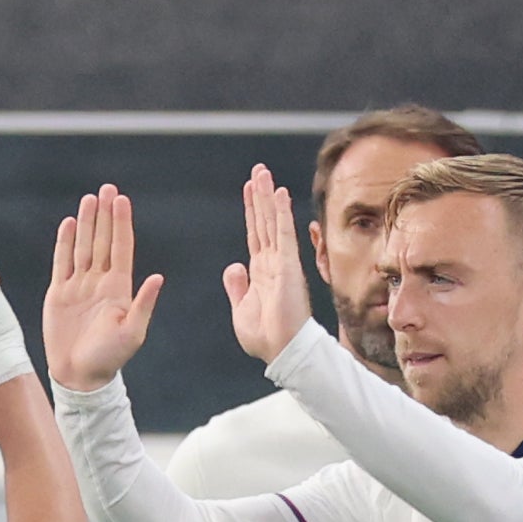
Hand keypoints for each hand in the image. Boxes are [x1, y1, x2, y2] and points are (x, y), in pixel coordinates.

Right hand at [41, 185, 161, 392]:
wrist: (80, 375)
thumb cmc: (110, 358)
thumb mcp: (132, 332)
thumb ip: (144, 304)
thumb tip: (158, 277)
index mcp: (119, 289)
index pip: (120, 248)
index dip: (121, 224)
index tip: (122, 200)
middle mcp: (100, 283)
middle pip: (102, 241)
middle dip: (104, 215)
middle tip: (107, 188)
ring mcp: (79, 287)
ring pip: (83, 246)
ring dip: (86, 222)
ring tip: (89, 199)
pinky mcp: (60, 294)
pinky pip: (62, 262)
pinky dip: (64, 242)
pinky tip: (68, 224)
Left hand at [223, 163, 313, 365]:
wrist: (281, 351)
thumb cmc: (265, 337)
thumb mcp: (241, 310)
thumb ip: (237, 286)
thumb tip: (234, 265)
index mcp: (260, 273)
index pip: (255, 235)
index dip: (251, 211)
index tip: (249, 190)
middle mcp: (272, 263)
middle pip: (263, 222)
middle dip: (259, 196)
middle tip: (258, 170)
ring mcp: (281, 262)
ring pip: (273, 221)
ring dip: (267, 196)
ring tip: (263, 173)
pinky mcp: (288, 265)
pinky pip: (284, 233)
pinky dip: (281, 212)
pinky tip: (279, 193)